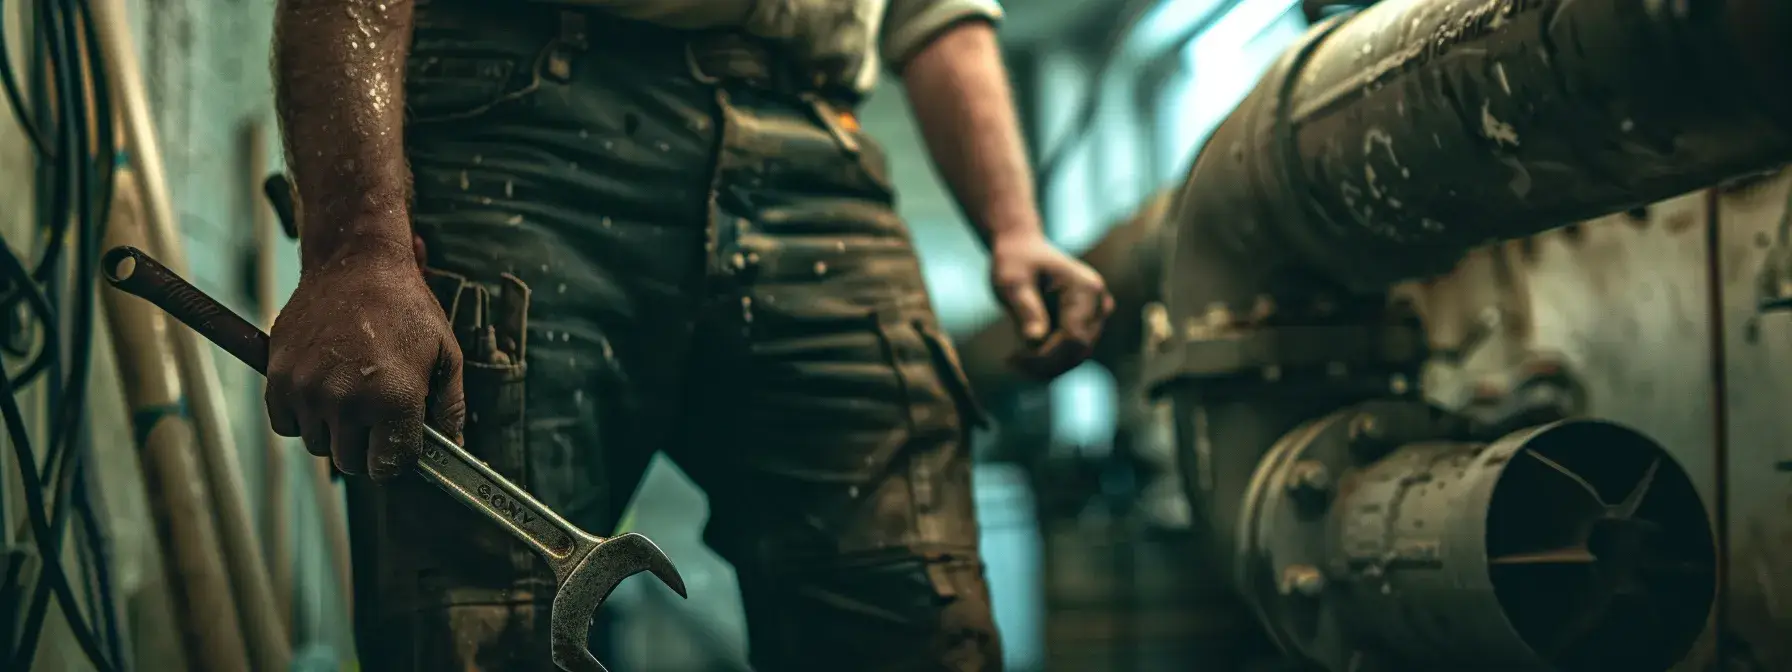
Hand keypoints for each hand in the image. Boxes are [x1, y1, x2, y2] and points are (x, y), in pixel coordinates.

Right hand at [265, 238, 463, 479]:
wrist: (356, 264)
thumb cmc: (406, 308)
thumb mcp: (446, 354)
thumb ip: (450, 406)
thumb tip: (454, 448)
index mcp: (393, 399)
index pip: (388, 467)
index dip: (397, 457)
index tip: (399, 440)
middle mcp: (346, 401)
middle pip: (351, 462)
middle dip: (367, 447)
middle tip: (376, 415)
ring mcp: (307, 390)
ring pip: (318, 445)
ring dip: (334, 430)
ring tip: (351, 393)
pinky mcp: (278, 378)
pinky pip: (286, 424)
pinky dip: (302, 416)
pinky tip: (323, 389)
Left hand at [988, 233, 1113, 378]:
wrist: (1022, 251)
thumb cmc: (1015, 263)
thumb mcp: (1012, 282)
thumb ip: (1025, 309)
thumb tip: (1035, 340)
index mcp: (1086, 289)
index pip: (1074, 338)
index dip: (1046, 356)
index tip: (1013, 358)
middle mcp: (1099, 302)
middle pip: (1078, 351)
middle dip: (1045, 363)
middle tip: (1011, 362)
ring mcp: (1097, 315)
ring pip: (1076, 357)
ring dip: (1046, 366)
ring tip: (1015, 360)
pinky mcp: (1088, 325)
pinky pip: (1073, 353)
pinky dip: (1050, 360)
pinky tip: (1024, 358)